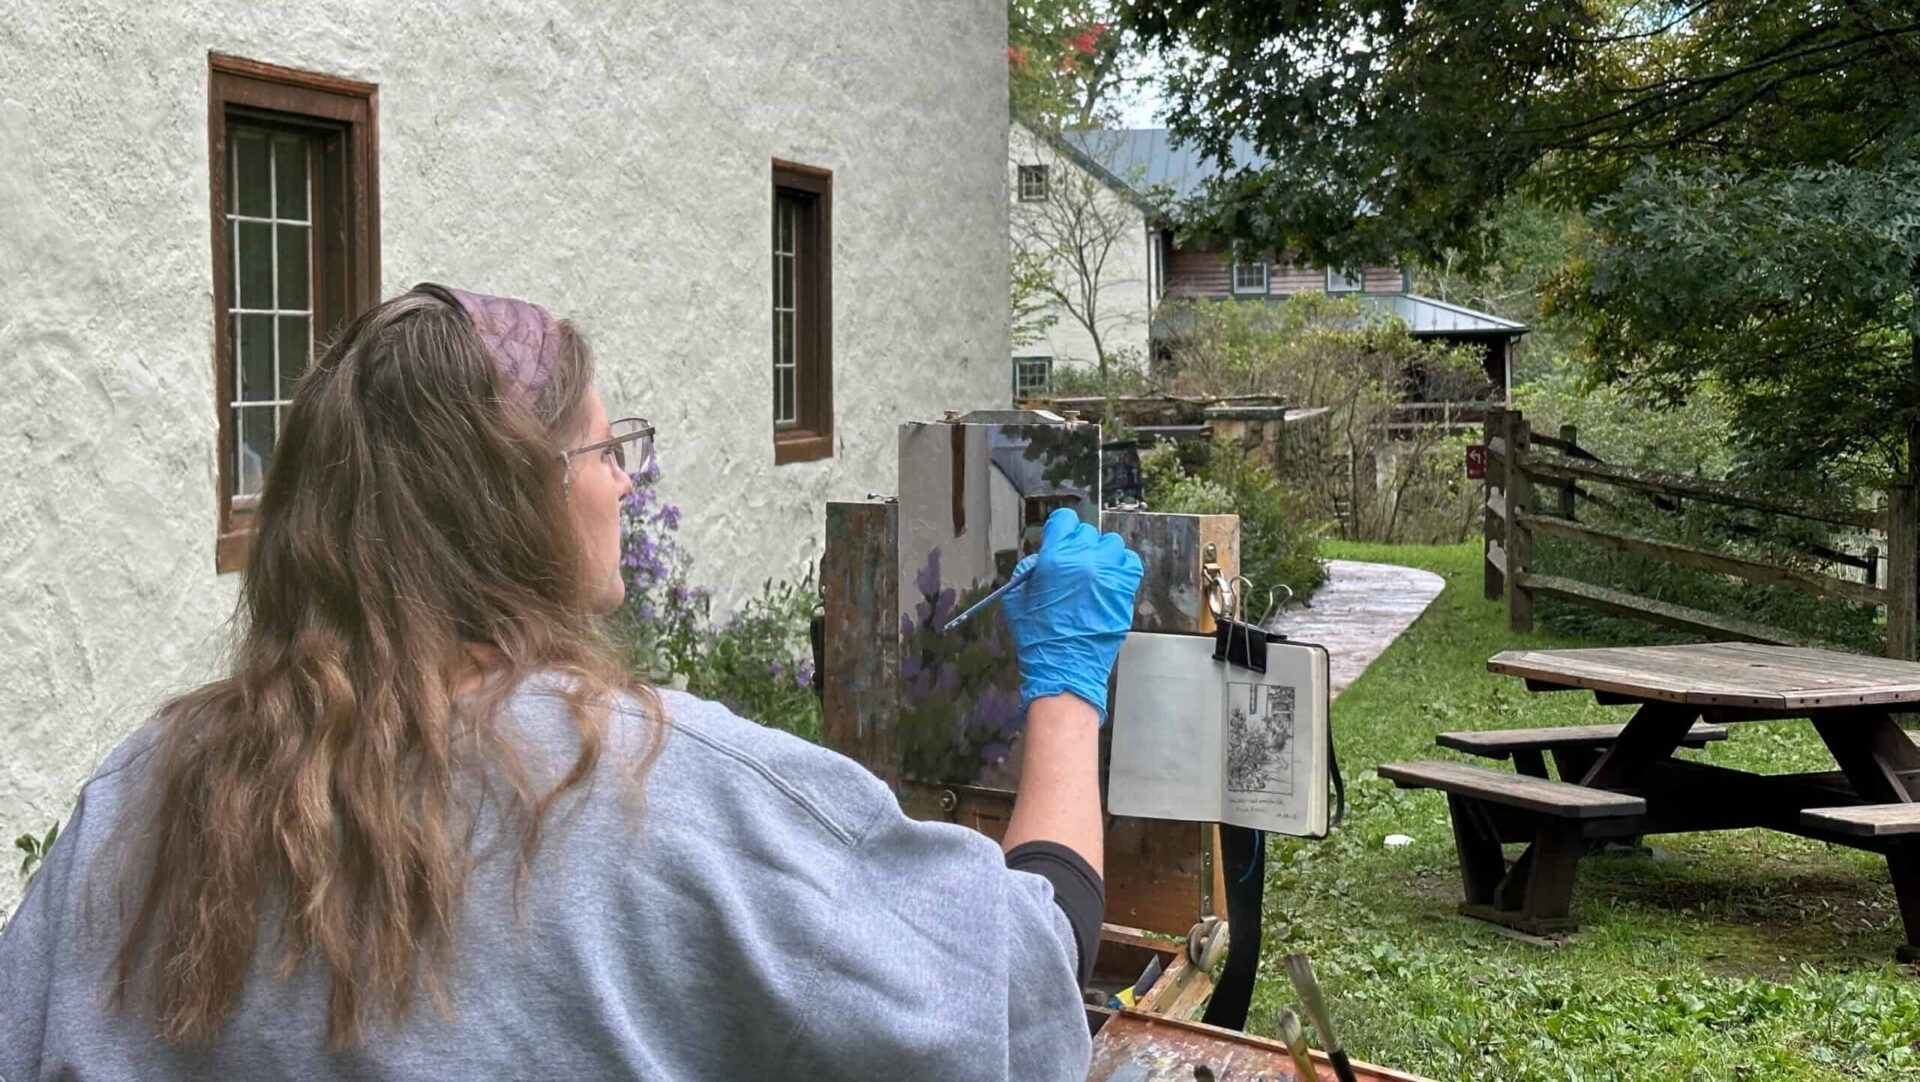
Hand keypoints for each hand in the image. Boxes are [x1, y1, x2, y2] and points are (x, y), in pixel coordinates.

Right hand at [1002, 507, 1143, 723]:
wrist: (1064, 667)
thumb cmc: (1038, 637)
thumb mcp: (1017, 599)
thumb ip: (1028, 571)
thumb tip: (1042, 558)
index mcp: (1056, 559)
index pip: (1065, 521)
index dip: (1060, 529)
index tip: (1060, 538)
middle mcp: (1084, 561)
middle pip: (1087, 533)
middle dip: (1078, 546)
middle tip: (1073, 565)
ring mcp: (1108, 575)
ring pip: (1111, 545)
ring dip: (1101, 554)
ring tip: (1093, 572)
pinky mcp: (1124, 591)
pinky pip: (1130, 563)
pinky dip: (1121, 566)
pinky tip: (1111, 577)